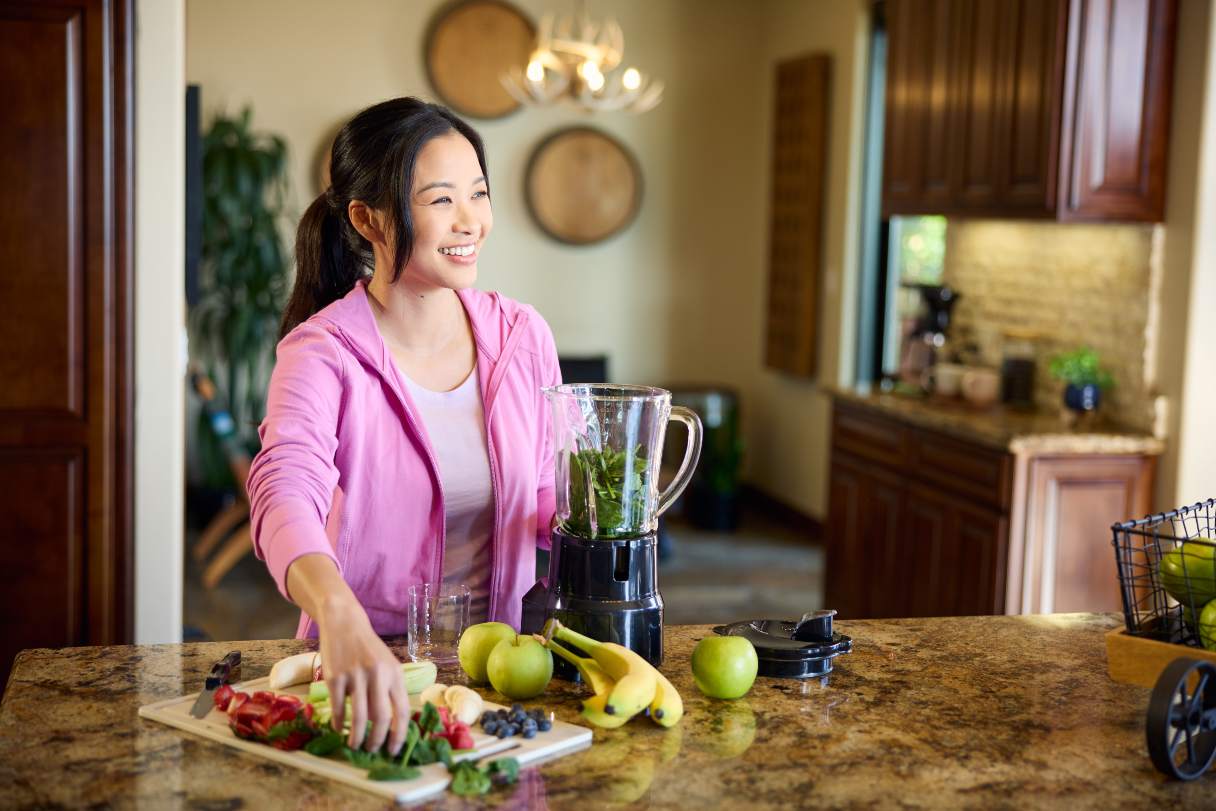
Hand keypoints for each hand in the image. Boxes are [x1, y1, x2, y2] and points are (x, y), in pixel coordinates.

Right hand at [316, 597, 409, 754]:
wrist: (344, 623)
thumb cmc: (368, 649)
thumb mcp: (387, 664)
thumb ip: (391, 689)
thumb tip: (393, 725)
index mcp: (395, 674)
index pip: (402, 711)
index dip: (399, 735)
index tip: (394, 750)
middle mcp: (378, 675)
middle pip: (381, 718)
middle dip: (378, 740)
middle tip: (373, 750)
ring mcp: (356, 676)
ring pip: (359, 717)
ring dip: (357, 737)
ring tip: (355, 745)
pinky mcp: (335, 677)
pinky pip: (339, 708)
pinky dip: (339, 723)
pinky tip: (339, 728)